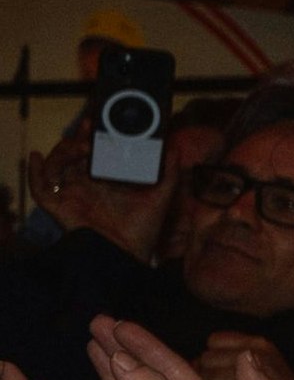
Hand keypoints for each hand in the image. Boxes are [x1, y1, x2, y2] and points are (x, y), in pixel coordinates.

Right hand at [23, 136, 174, 261]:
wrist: (129, 257)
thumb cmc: (142, 231)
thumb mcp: (160, 197)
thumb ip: (169, 174)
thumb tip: (174, 149)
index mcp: (105, 181)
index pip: (93, 153)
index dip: (91, 137)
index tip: (98, 122)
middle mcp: (85, 185)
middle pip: (72, 155)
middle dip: (77, 139)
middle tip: (90, 128)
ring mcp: (70, 195)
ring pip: (55, 165)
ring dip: (64, 151)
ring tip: (81, 146)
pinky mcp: (59, 207)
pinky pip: (39, 188)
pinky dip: (34, 171)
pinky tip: (36, 156)